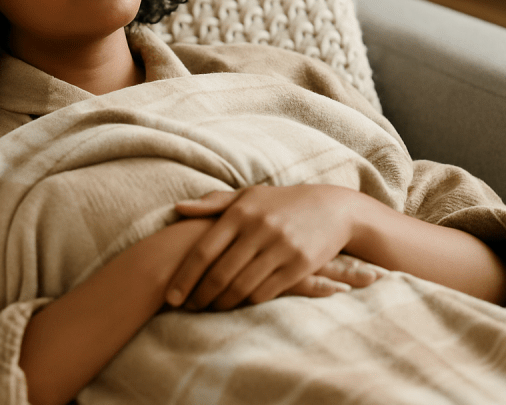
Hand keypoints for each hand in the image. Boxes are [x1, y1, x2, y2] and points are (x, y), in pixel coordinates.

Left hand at [165, 185, 370, 310]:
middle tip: (188, 308)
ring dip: (222, 303)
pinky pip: (266, 292)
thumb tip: (177, 208)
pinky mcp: (300, 265)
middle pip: (220, 273)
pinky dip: (248, 302)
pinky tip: (240, 305)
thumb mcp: (249, 196)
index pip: (204, 251)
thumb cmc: (283, 202)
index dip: (184, 277)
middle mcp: (259, 229)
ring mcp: (280, 247)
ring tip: (211, 309)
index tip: (171, 297)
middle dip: (200, 296)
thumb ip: (213, 203)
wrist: (333, 209)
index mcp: (241, 212)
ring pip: (242, 286)